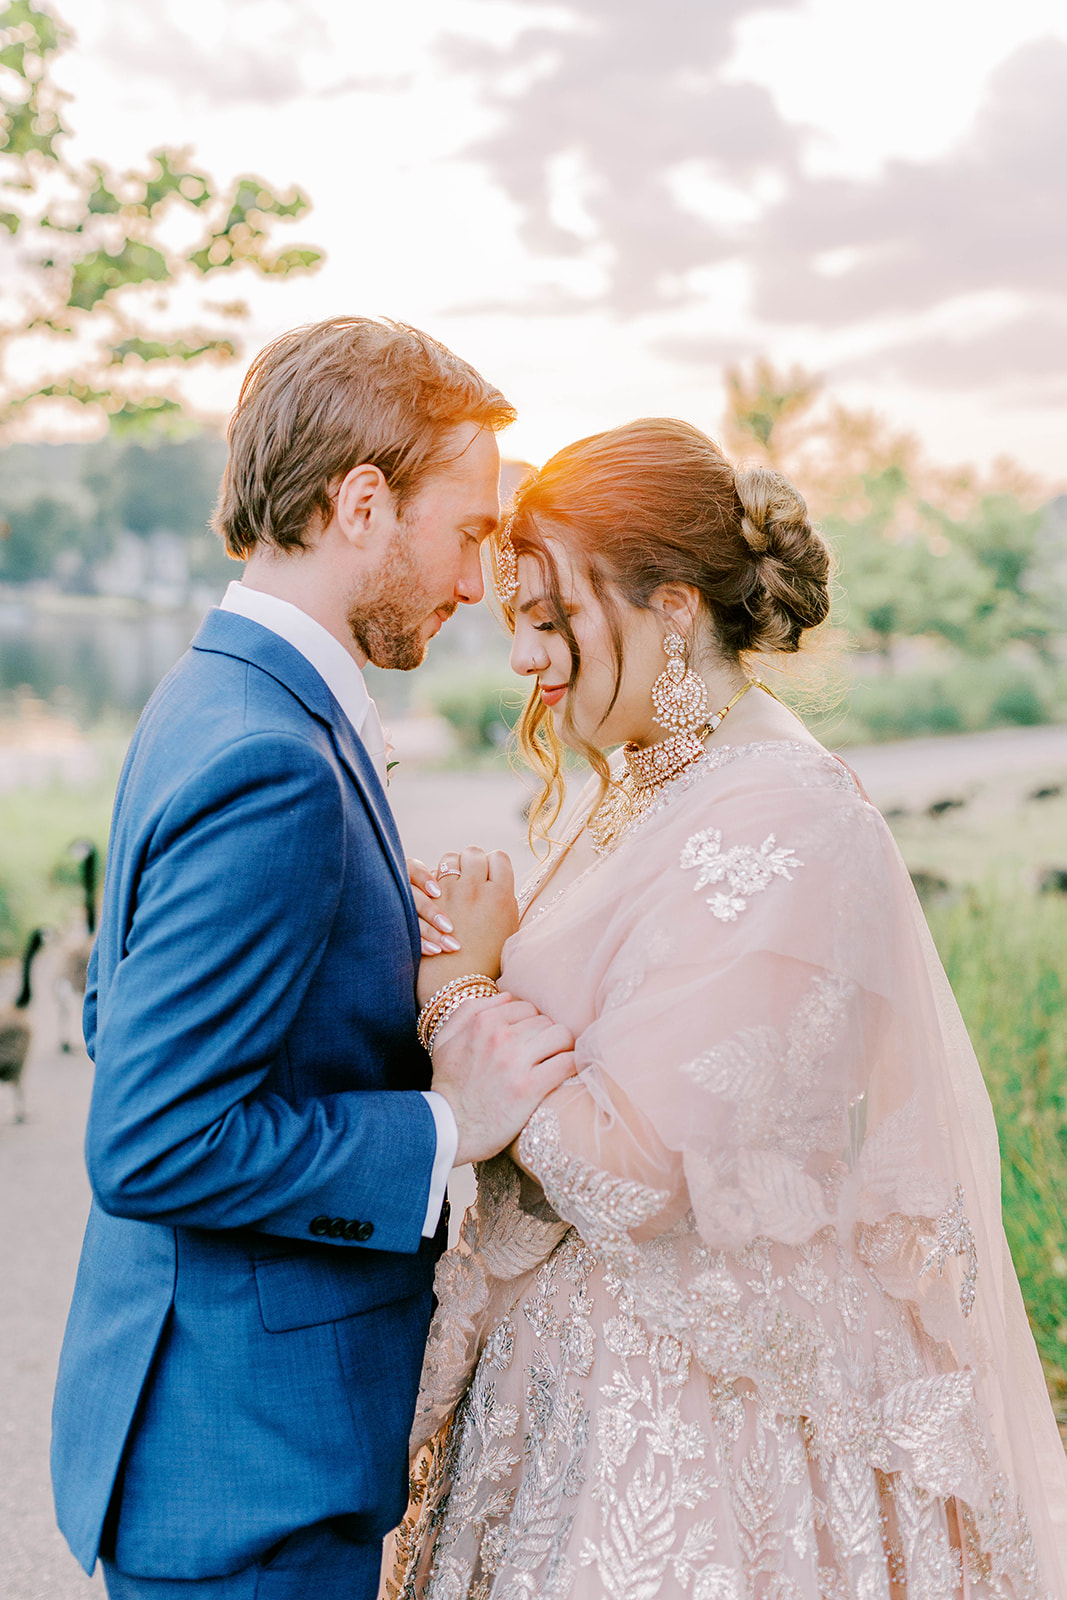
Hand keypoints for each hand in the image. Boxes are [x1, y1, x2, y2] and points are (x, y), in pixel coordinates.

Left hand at [415, 848, 518, 1004]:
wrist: (457, 985)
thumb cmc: (486, 963)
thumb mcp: (508, 931)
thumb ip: (504, 901)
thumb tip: (498, 882)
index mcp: (501, 895)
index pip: (499, 857)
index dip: (494, 864)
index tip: (490, 876)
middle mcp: (476, 888)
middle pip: (474, 853)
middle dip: (472, 861)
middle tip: (471, 876)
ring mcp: (450, 892)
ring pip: (450, 859)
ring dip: (452, 868)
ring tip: (453, 884)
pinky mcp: (429, 901)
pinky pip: (431, 874)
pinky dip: (434, 880)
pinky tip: (438, 894)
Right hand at [430, 990, 576, 1164]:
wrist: (448, 1128)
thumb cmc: (449, 1085)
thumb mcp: (444, 1040)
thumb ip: (470, 1010)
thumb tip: (506, 996)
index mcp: (482, 1022)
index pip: (527, 1007)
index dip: (531, 1023)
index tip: (530, 1040)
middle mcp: (500, 1037)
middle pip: (546, 1021)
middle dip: (546, 1036)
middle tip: (542, 1055)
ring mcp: (516, 1062)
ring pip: (561, 1036)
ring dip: (562, 1049)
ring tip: (556, 1062)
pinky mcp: (530, 1087)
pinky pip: (567, 1062)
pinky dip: (573, 1065)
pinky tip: (566, 1074)